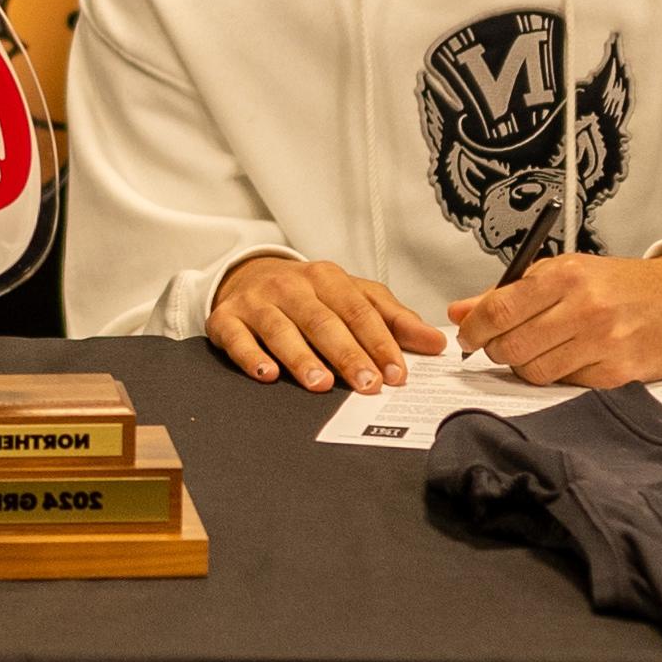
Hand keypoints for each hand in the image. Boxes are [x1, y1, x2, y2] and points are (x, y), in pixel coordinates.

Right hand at [206, 253, 447, 392]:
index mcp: (327, 278)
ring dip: (302, 358)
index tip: (397, 373)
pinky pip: (237, 338)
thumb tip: (435, 343)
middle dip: (347, 355)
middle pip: (323, 321)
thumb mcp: (353, 297)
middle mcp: (291, 286)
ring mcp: (257, 302)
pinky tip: (267, 375)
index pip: (358, 311)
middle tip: (367, 385)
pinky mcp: (226, 319)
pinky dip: (251, 356)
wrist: (248, 276)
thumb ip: (394, 319)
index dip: (379, 343)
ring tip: (321, 384)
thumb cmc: (309, 294)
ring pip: (281, 329)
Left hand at [449, 249, 661, 389]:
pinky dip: (560, 376)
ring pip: (535, 372)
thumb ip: (510, 293)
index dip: (474, 329)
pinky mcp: (618, 373)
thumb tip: (460, 312)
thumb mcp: (566, 272)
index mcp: (567, 276)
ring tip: (542, 349)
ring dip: (527, 366)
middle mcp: (585, 308)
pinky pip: (566, 385)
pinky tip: (573, 358)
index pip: (500, 310)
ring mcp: (603, 344)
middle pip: (512, 347)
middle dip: (498, 350)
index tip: (468, 336)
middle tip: (503, 344)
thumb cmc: (620, 285)